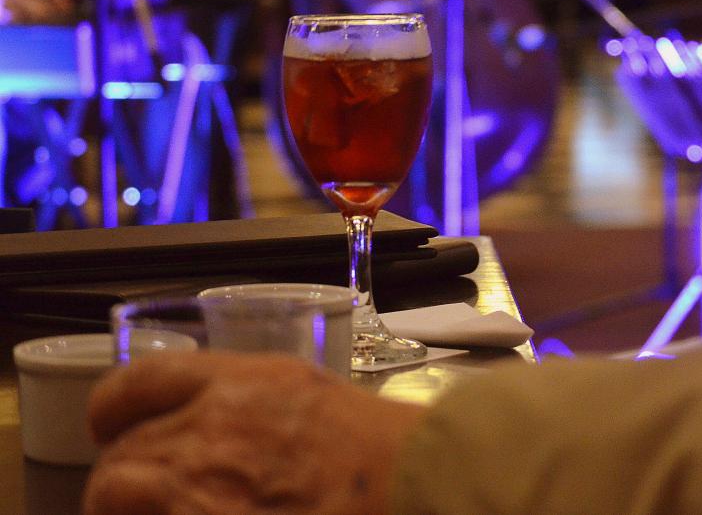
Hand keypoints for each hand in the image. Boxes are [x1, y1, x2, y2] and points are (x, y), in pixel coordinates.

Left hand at [84, 352, 425, 514]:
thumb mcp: (305, 393)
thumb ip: (246, 404)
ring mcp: (200, 483)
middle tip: (136, 495)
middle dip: (121, 474)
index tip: (108, 427)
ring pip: (115, 491)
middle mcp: (209, 425)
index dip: (111, 408)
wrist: (411, 477)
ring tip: (147, 510)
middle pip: (124, 448)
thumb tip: (209, 428)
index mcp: (238, 382)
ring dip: (122, 506)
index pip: (138, 382)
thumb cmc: (376, 443)